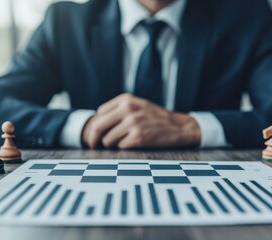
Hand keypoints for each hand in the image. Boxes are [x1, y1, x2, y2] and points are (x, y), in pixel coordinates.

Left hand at [82, 94, 200, 148]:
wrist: (178, 126)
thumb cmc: (154, 118)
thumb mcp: (137, 105)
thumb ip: (118, 110)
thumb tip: (94, 126)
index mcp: (126, 99)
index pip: (99, 113)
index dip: (95, 125)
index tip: (95, 134)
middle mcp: (128, 108)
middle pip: (98, 126)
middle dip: (93, 138)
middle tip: (93, 145)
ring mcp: (134, 123)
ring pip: (107, 140)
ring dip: (112, 144)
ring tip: (123, 141)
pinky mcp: (139, 137)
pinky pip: (120, 147)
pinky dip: (124, 148)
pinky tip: (134, 143)